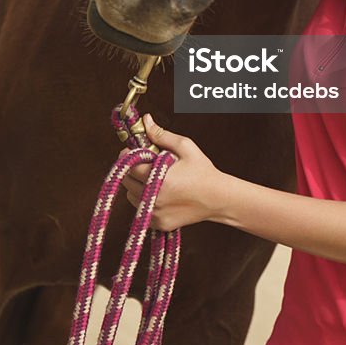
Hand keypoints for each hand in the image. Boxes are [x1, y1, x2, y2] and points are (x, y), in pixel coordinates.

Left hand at [121, 114, 226, 231]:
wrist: (218, 198)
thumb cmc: (203, 171)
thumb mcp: (185, 147)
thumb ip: (162, 135)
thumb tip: (146, 120)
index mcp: (159, 179)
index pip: (129, 166)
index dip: (129, 156)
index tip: (135, 151)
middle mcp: (154, 199)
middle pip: (127, 182)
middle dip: (132, 170)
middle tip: (147, 164)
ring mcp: (155, 214)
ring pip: (131, 196)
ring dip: (137, 186)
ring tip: (155, 179)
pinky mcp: (159, 224)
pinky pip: (140, 210)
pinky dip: (145, 201)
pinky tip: (160, 193)